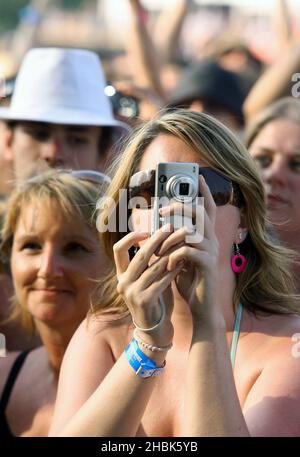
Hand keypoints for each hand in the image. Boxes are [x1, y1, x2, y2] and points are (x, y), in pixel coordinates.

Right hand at [114, 224, 184, 344]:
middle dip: (156, 239)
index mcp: (121, 275)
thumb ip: (149, 262)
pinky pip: (162, 280)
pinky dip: (174, 270)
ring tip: (181, 244)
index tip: (148, 229)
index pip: (118, 249)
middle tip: (170, 228)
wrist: (154, 330)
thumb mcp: (147, 279)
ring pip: (153, 267)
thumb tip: (159, 236)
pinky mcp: (145, 300)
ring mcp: (132, 293)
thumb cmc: (154, 300)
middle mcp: (123, 283)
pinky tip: (183, 263)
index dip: (131, 237)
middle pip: (140, 255)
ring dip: (170, 254)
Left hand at [156, 176, 218, 321]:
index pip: (208, 209)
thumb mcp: (179, 256)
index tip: (198, 177)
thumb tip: (160, 226)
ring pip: (191, 232)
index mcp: (206, 237)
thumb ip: (174, 241)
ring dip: (170, 239)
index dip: (205, 192)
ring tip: (159, 251)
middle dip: (180, 208)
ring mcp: (211, 253)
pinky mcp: (207, 266)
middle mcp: (212, 241)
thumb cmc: (189, 279)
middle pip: (201, 213)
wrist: (200, 305)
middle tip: (162, 211)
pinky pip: (188, 252)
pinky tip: (167, 267)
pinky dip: (173, 257)